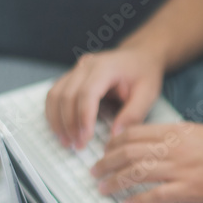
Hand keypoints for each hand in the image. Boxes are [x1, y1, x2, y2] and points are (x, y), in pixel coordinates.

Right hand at [45, 46, 164, 148]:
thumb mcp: (148, 94)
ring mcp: (75, 70)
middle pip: (67, 95)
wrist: (139, 55)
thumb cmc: (144, 74)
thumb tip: (115, 136)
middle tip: (76, 146)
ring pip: (55, 94)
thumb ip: (133, 114)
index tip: (85, 139)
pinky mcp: (71, 76)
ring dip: (57, 120)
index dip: (83, 117)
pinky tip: (61, 129)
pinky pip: (54, 94)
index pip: (87, 93)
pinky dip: (54, 113)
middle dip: (69, 123)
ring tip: (66, 141)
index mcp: (106, 67)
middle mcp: (86, 65)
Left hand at [91, 123, 202, 202]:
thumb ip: (171, 136)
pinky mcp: (190, 190)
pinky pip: (155, 196)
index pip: (132, 133)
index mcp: (175, 131)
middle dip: (105, 163)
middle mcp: (174, 148)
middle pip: (128, 153)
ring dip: (115, 182)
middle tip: (95, 172)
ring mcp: (181, 170)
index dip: (112, 144)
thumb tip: (147, 141)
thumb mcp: (197, 132)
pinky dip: (137, 201)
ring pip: (136, 174)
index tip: (104, 152)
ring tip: (104, 189)